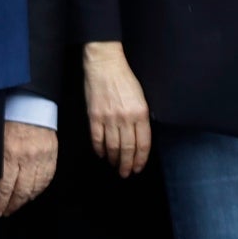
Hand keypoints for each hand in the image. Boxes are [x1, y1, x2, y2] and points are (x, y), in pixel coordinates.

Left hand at [0, 121, 57, 216]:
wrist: (31, 103)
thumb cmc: (9, 118)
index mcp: (10, 154)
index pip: (5, 187)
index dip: (1, 202)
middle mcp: (27, 159)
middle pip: (21, 191)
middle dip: (13, 205)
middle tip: (6, 212)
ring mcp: (42, 158)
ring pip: (35, 187)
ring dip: (26, 199)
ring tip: (18, 205)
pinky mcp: (52, 155)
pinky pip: (47, 178)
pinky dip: (39, 189)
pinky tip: (33, 193)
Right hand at [84, 41, 151, 174]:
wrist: (105, 65)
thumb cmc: (124, 79)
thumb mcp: (141, 97)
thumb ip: (141, 118)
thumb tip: (139, 138)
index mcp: (140, 113)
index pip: (143, 143)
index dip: (141, 159)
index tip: (138, 167)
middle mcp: (125, 117)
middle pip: (128, 148)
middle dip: (127, 164)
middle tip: (126, 173)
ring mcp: (109, 118)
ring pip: (113, 147)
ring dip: (114, 159)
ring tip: (115, 166)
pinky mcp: (94, 116)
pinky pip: (97, 139)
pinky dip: (100, 149)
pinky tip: (102, 154)